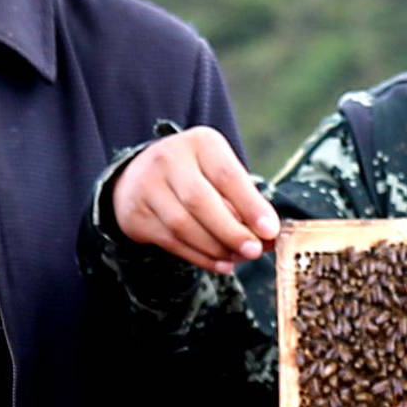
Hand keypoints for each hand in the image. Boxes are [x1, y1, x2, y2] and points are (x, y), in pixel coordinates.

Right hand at [112, 127, 281, 268]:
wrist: (139, 177)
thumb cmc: (195, 176)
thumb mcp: (220, 173)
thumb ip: (245, 201)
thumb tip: (271, 236)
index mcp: (199, 143)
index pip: (227, 175)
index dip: (250, 205)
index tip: (270, 230)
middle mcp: (168, 159)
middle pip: (200, 201)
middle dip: (231, 231)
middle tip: (254, 251)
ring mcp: (147, 187)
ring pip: (183, 225)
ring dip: (215, 248)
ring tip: (237, 258)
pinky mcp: (136, 215)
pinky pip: (171, 242)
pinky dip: (200, 257)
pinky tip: (220, 263)